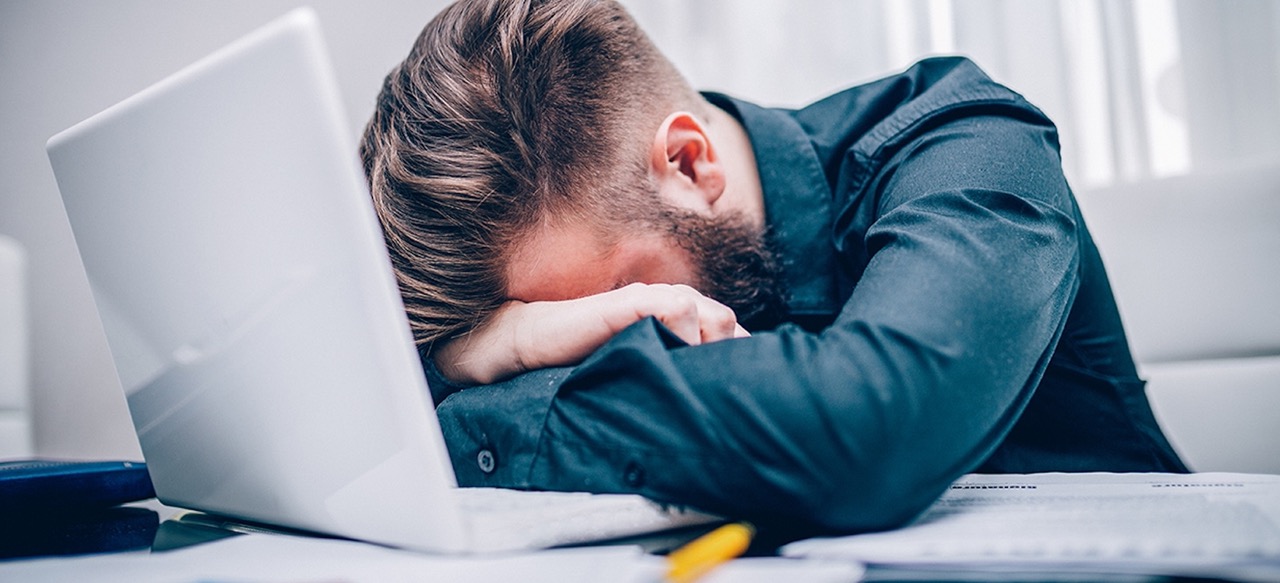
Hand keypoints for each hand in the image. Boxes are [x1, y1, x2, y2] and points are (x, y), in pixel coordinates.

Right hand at [434, 283, 749, 384]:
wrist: (533, 345)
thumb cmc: (585, 363)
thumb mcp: (639, 374)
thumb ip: (672, 377)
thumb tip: (709, 410)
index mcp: (680, 317)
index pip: (733, 335)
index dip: (737, 364)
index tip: (731, 397)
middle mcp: (675, 302)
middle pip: (730, 327)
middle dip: (726, 362)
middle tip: (704, 395)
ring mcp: (657, 297)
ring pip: (715, 318)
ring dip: (706, 352)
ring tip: (680, 379)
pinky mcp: (636, 299)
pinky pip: (679, 309)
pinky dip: (681, 336)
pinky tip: (661, 358)